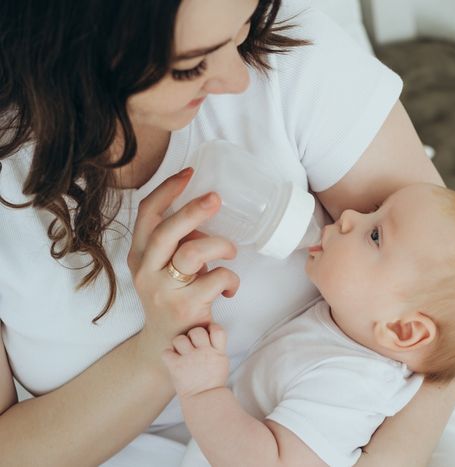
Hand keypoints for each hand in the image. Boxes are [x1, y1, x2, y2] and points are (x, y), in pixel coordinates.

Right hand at [128, 168, 238, 351]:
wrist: (168, 347)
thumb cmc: (174, 298)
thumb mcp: (167, 268)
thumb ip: (180, 243)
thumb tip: (206, 215)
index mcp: (139, 254)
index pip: (147, 214)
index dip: (167, 190)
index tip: (189, 172)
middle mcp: (145, 270)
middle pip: (166, 231)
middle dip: (193, 210)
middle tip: (216, 198)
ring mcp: (163, 290)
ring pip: (193, 253)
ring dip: (220, 245)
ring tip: (231, 250)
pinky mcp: (185, 307)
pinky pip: (216, 279)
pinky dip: (231, 279)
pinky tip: (231, 288)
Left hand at [162, 324, 229, 398]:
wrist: (205, 399)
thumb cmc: (213, 381)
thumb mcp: (222, 361)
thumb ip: (216, 347)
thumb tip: (209, 334)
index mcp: (217, 352)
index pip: (217, 329)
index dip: (211, 327)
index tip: (207, 333)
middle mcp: (204, 353)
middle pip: (196, 330)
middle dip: (192, 335)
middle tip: (191, 344)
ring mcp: (189, 359)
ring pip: (179, 339)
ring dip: (179, 344)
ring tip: (181, 352)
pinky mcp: (176, 367)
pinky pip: (166, 352)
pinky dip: (168, 355)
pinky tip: (172, 359)